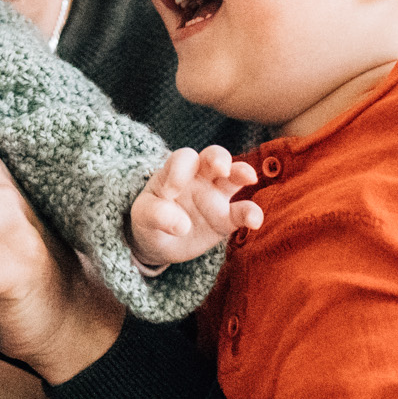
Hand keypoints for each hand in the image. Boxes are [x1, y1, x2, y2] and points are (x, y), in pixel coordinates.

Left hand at [129, 146, 261, 268]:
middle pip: (214, 156)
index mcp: (176, 170)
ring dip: (242, 173)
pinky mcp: (226, 219)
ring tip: (249, 178)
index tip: (170, 193)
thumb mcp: (143, 215)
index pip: (183, 158)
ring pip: (234, 177)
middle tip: (220, 168)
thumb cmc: (149, 219)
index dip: (179, 171)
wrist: (157, 242)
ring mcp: (215, 196)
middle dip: (219, 157)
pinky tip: (255, 221)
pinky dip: (251, 214)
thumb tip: (181, 224)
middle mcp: (199, 177)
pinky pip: (242, 212)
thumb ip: (156, 214)